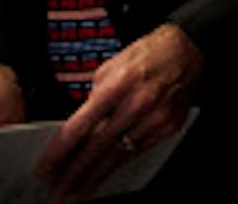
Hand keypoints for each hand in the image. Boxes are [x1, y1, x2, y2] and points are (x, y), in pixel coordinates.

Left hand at [38, 24, 201, 200]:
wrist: (191, 49)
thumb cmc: (150, 53)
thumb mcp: (113, 64)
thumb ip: (95, 94)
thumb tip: (81, 121)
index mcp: (120, 83)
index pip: (82, 125)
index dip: (60, 150)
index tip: (46, 166)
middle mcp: (139, 102)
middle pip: (98, 146)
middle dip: (74, 170)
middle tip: (56, 186)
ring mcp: (156, 117)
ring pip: (118, 154)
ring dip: (94, 174)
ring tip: (76, 189)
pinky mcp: (168, 126)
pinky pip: (138, 151)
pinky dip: (119, 165)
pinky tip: (105, 174)